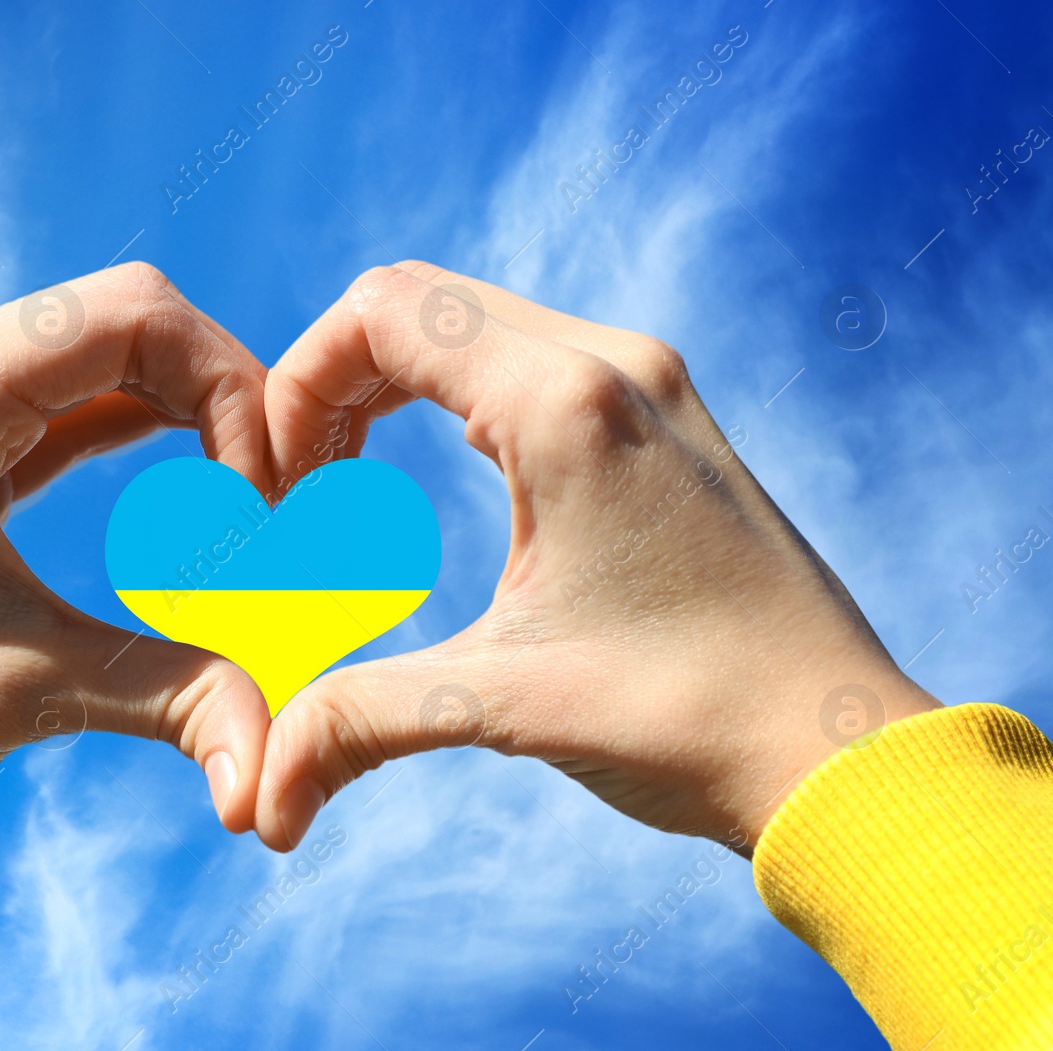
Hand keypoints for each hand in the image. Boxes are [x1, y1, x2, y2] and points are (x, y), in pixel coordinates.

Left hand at [0, 263, 272, 891]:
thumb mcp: (20, 693)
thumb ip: (171, 696)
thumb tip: (277, 756)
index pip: (137, 316)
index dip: (232, 394)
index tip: (266, 510)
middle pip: (131, 320)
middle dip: (225, 399)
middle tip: (279, 505)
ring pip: (107, 364)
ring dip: (190, 420)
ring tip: (249, 506)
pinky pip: (72, 416)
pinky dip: (144, 446)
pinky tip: (194, 504)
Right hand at [254, 261, 940, 852]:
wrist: (840, 753)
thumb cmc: (689, 718)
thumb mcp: (503, 705)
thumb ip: (359, 720)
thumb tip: (259, 802)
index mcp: (567, 404)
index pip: (381, 313)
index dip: (297, 384)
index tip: (281, 486)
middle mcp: (615, 363)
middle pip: (420, 299)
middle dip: (334, 381)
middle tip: (306, 486)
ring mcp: (650, 384)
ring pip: (476, 323)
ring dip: (394, 385)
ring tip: (355, 483)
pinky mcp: (667, 421)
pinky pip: (530, 361)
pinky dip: (457, 398)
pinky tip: (443, 478)